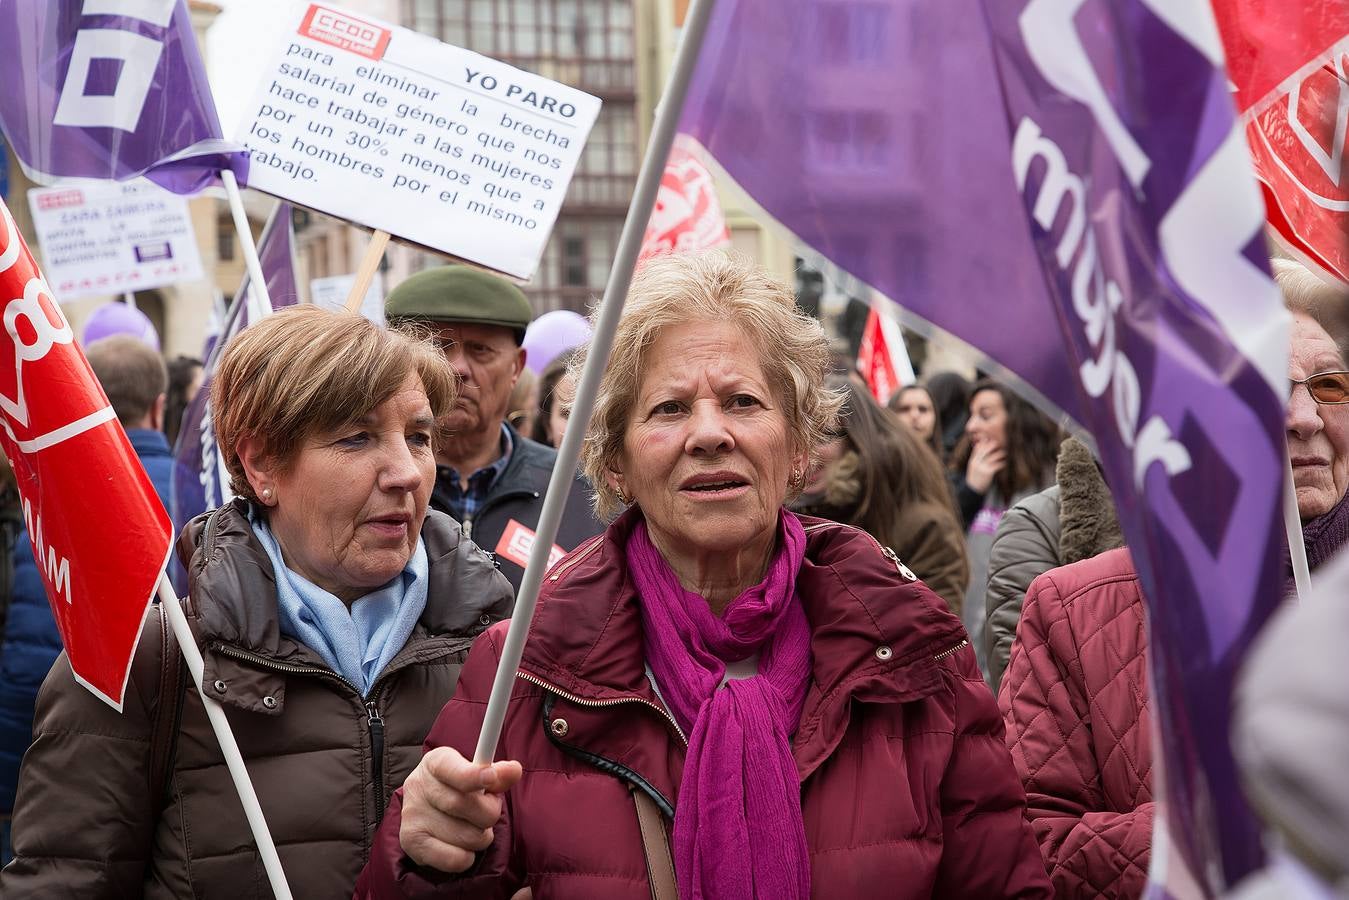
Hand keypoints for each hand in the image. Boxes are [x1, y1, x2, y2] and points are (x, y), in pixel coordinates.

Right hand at [398, 746, 523, 872]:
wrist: (426, 808)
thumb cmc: (458, 788)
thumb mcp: (476, 774)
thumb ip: (498, 774)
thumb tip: (514, 771)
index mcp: (435, 762)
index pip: (452, 769)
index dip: (473, 775)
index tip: (491, 777)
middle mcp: (418, 786)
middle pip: (463, 804)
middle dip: (488, 812)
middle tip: (490, 810)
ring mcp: (412, 815)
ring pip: (465, 836)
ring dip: (481, 836)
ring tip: (475, 828)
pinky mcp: (412, 842)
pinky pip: (454, 859)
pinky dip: (468, 856)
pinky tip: (464, 846)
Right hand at [965, 441, 1005, 494]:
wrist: (972, 489)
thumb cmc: (975, 477)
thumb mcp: (973, 466)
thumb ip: (976, 457)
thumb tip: (980, 447)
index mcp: (973, 460)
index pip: (979, 447)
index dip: (985, 442)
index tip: (990, 439)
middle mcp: (977, 462)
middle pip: (986, 449)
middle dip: (993, 445)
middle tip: (999, 444)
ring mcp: (983, 467)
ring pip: (994, 456)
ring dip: (1000, 454)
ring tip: (1003, 454)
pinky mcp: (989, 472)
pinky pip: (998, 465)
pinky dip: (1002, 463)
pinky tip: (1003, 463)